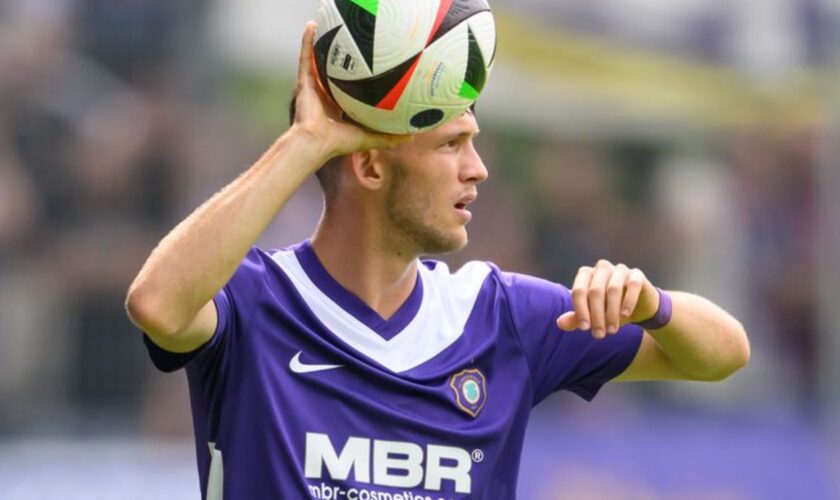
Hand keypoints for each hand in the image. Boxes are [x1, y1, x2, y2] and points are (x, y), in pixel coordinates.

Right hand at [291, 22, 411, 158]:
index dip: (354, 82)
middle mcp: (323, 96)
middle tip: (350, 46)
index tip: (367, 72)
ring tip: (327, 28)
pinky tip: (312, 26)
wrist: (317, 142)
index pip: (345, 92)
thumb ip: (389, 137)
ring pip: (316, 61)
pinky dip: (307, 41)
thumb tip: (412, 135)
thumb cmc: (339, 142)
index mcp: (336, 109)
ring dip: (320, 45)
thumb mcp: (370, 137)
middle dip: (337, 61)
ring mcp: (312, 87)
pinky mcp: (303, 82)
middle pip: (330, 73)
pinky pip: (305, 57)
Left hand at [556, 259, 659, 338]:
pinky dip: (628, 301)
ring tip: (612, 331)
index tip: (584, 328)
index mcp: (586, 274)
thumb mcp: (592, 315)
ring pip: (613, 289)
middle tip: (599, 335)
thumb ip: (576, 318)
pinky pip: (633, 285)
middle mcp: (602, 268)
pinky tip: (625, 315)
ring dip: (612, 312)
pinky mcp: (637, 275)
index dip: (580, 310)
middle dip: (596, 315)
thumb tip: (560, 323)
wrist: (638, 306)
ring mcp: (620, 269)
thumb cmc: (609, 308)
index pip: (579, 290)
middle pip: (595, 291)